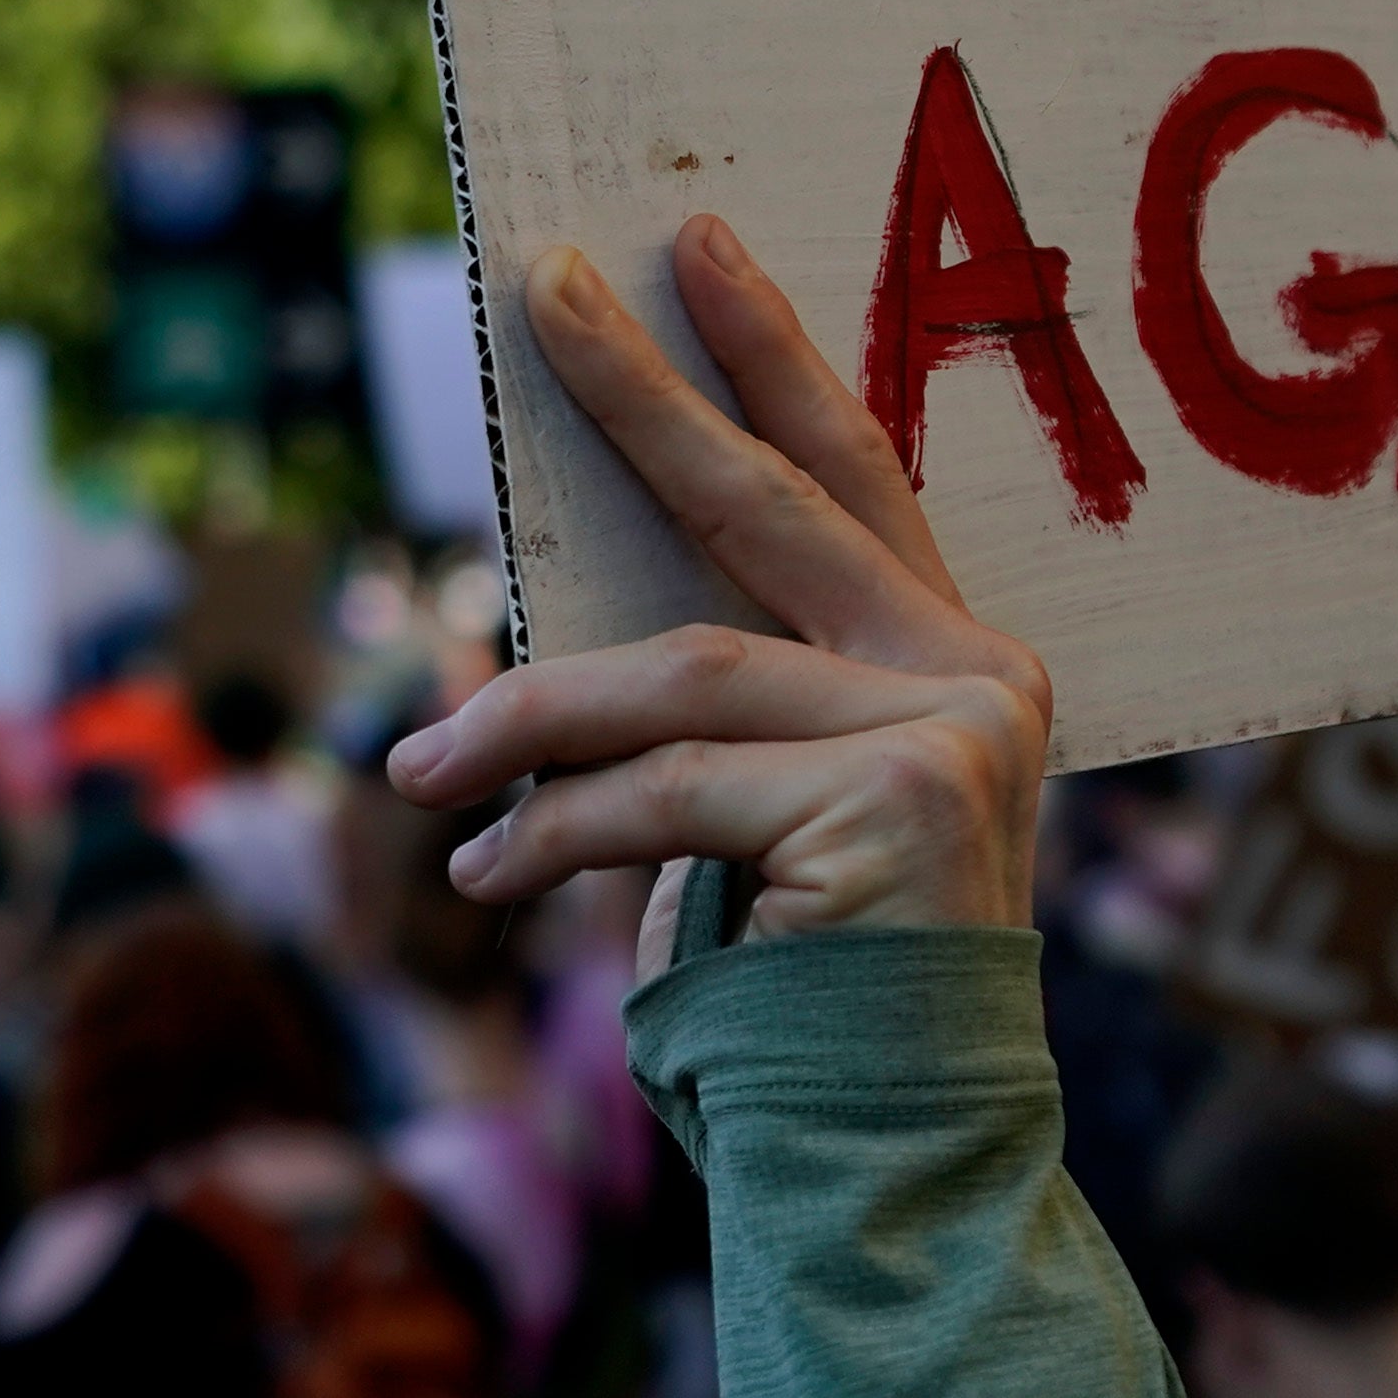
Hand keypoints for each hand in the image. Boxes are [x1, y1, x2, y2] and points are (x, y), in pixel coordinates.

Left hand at [386, 219, 1050, 962]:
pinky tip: (487, 873)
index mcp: (960, 661)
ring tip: (418, 765)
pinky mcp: (892, 807)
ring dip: (527, 718)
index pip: (850, 478)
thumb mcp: (753, 814)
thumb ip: (703, 711)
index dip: (771, 358)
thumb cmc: (808, 987)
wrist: (890, 1153)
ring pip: (683, 675)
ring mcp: (950, 736)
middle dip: (645, 392)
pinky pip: (666, 790)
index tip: (693, 244)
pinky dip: (556, 826)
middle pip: (772, 505)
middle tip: (544, 290)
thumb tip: (522, 657)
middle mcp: (979, 678)